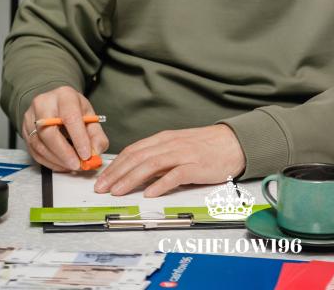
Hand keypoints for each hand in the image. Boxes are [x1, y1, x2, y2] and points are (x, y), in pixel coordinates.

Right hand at [22, 85, 108, 170]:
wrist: (55, 103)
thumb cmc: (73, 110)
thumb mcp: (90, 116)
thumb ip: (96, 135)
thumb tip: (96, 151)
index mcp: (64, 95)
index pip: (70, 117)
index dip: (79, 138)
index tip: (86, 155)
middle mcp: (44, 103)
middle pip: (49, 132)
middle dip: (64, 153)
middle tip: (77, 165)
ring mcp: (30, 117)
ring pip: (39, 144)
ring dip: (57, 160)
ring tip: (71, 166)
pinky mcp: (25, 131)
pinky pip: (34, 152)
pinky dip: (49, 162)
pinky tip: (61, 164)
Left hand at [94, 124, 245, 196]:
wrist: (232, 143)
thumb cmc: (204, 146)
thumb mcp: (176, 146)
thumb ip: (158, 156)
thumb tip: (134, 171)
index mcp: (163, 139)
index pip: (133, 150)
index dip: (115, 165)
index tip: (102, 179)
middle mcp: (170, 144)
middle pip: (138, 157)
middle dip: (117, 173)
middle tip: (102, 188)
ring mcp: (183, 154)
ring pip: (151, 165)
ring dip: (131, 179)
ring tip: (118, 192)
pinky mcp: (195, 166)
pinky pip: (175, 175)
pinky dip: (160, 184)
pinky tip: (149, 194)